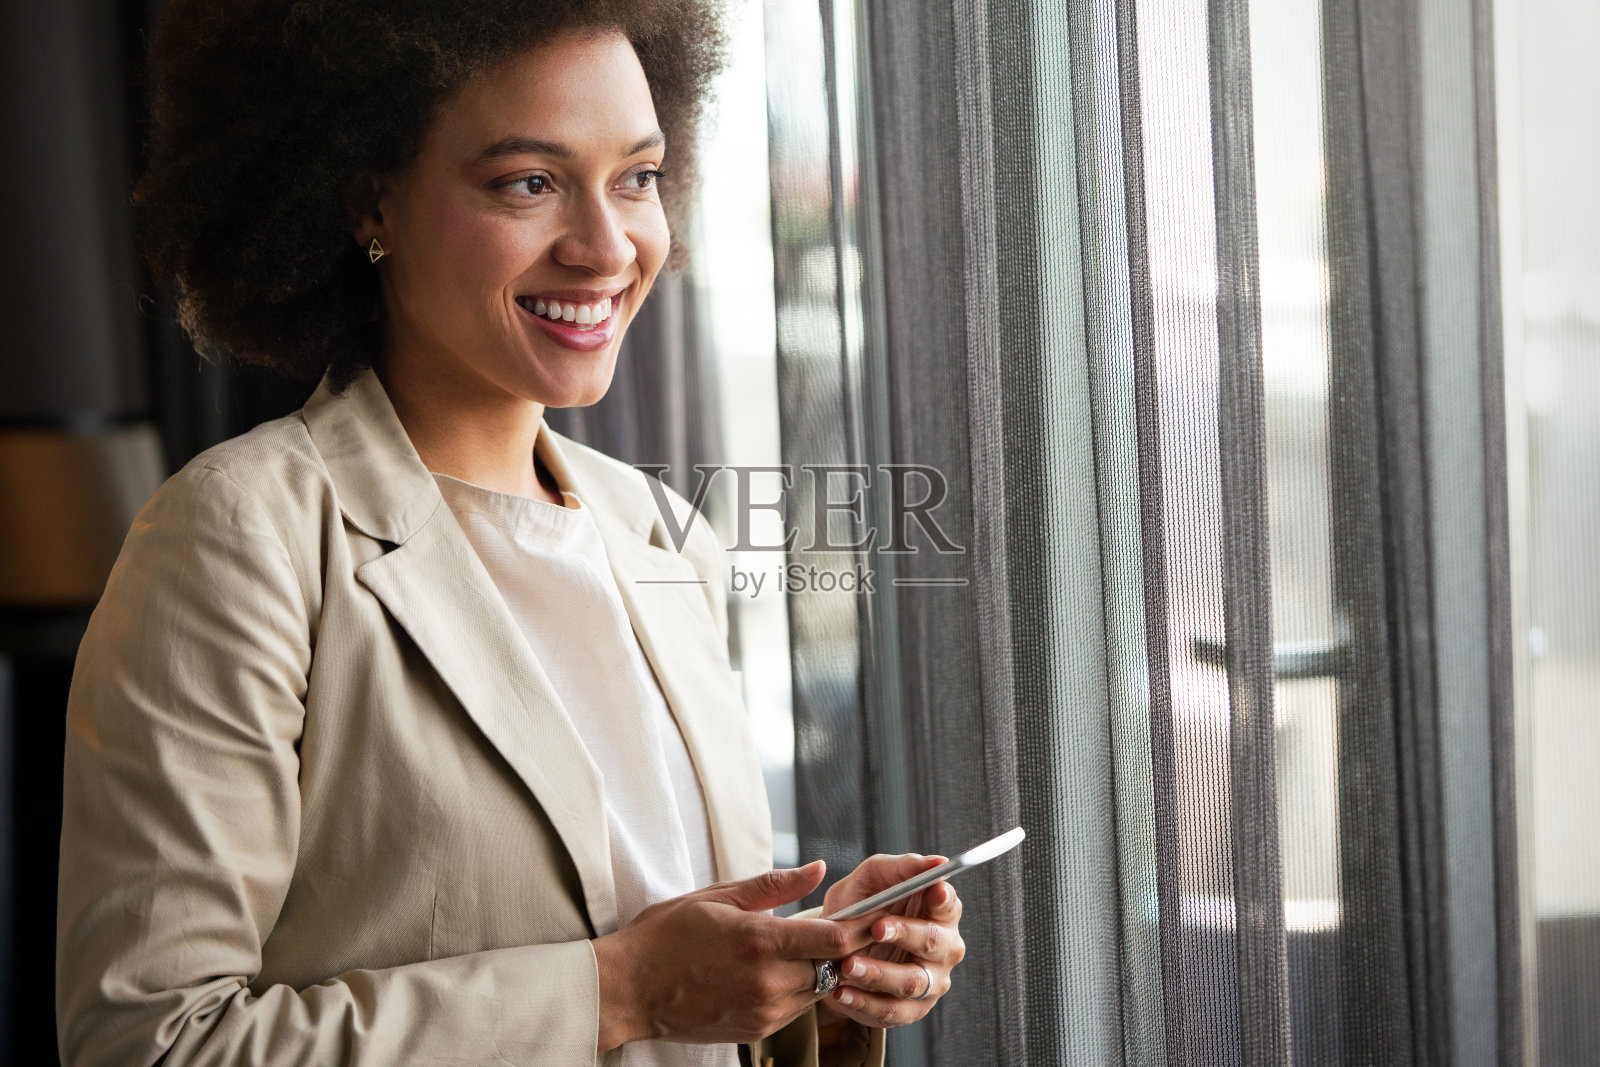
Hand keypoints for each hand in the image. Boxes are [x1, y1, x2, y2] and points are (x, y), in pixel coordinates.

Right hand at [592, 862, 875, 1049]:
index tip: (882, 911)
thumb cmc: (665, 936)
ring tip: (815, 944)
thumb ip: (773, 886)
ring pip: (818, 989)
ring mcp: (763, 1012)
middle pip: (834, 966)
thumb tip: (818, 870)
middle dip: (849, 947)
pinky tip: (782, 969)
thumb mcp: (716, 897)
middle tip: (859, 924)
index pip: (835, 939)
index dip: (865, 925)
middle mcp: (767, 982)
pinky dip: (799, 988)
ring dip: (824, 968)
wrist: (628, 990)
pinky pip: (795, 1008)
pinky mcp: (756, 1031)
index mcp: (760, 942)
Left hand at [816, 854, 965, 1029]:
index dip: (942, 899)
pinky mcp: (911, 1010)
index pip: (949, 904)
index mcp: (939, 911)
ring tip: (847, 966)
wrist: (835, 949)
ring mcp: (931, 982)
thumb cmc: (862, 905)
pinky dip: (864, 1003)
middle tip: (876, 928)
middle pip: (933, 942)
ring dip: (878, 973)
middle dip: (905, 934)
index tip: (932, 890)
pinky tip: (840, 992)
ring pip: (911, 981)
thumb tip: (935, 862)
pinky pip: (891, 1011)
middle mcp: (943, 948)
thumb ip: (901, 868)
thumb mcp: (872, 879)